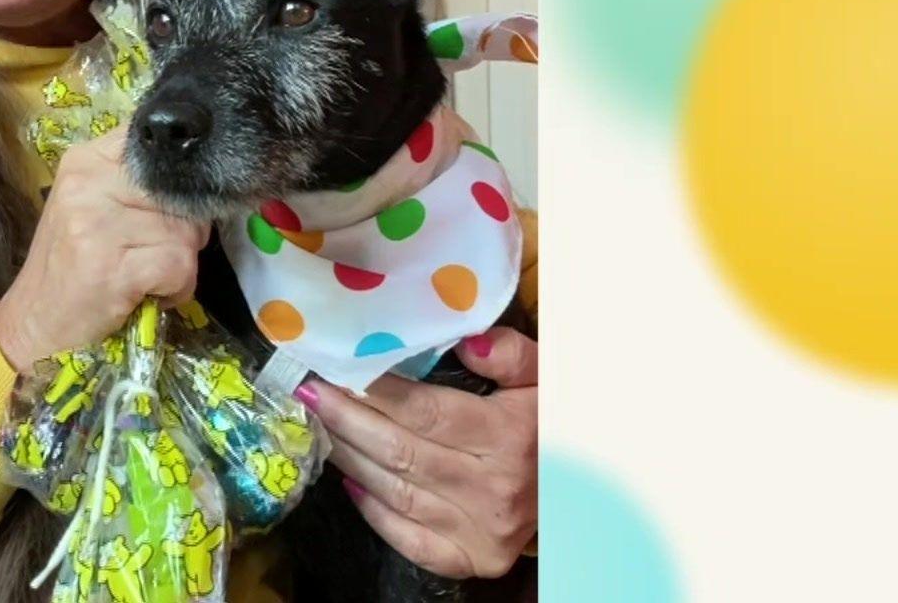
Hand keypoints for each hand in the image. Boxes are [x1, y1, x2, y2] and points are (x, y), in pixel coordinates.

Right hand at [0, 126, 209, 372]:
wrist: (33, 324)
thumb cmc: (70, 267)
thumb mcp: (91, 207)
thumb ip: (132, 183)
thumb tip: (197, 178)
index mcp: (85, 160)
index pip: (157, 148)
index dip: (176, 181)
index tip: (164, 210)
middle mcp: (88, 182)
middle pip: (179, 192)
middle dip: (184, 229)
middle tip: (155, 254)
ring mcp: (97, 224)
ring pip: (186, 231)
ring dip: (179, 264)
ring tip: (147, 277)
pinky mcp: (112, 267)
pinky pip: (179, 265)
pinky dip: (176, 288)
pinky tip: (149, 295)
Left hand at [298, 328, 536, 578]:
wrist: (588, 492)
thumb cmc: (552, 426)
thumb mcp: (545, 379)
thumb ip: (509, 353)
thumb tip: (465, 338)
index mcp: (509, 437)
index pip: (424, 412)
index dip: (373, 391)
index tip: (333, 369)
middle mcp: (492, 489)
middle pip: (399, 451)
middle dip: (345, 419)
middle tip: (308, 392)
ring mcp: (479, 530)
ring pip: (394, 491)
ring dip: (348, 456)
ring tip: (318, 425)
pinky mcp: (471, 559)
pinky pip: (407, 537)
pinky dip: (371, 510)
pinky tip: (348, 479)